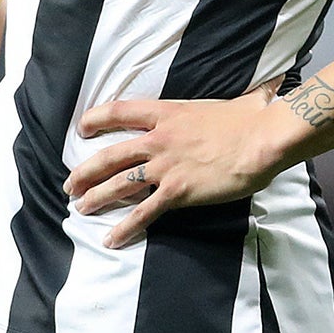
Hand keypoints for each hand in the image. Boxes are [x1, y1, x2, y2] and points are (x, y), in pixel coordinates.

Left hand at [64, 83, 284, 248]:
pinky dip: (126, 227)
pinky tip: (112, 239)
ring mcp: (166, 166)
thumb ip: (236, 100)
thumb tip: (263, 93)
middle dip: (85, 171)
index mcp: (168, 113)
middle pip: (110, 155)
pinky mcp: (178, 191)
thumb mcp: (234, 102)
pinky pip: (144, 212)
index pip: (121, 111)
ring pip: (119, 183)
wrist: (262, 139)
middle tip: (70, 184)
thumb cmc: (252, 119)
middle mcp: (159, 139)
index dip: (97, 118)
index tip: (82, 127)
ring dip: (97, 198)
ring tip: (81, 209)